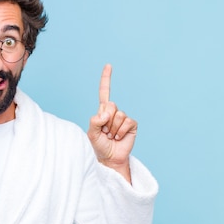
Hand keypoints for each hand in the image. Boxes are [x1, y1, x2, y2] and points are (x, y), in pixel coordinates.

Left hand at [87, 64, 136, 180]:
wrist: (109, 158)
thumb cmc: (99, 145)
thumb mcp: (91, 133)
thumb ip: (95, 121)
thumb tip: (107, 112)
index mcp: (102, 111)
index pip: (104, 92)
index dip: (106, 79)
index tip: (108, 65)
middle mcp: (114, 112)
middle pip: (111, 105)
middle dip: (106, 120)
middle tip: (105, 132)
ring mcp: (124, 118)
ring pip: (118, 115)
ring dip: (113, 128)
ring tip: (111, 136)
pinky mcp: (132, 125)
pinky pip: (127, 122)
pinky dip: (121, 131)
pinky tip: (119, 137)